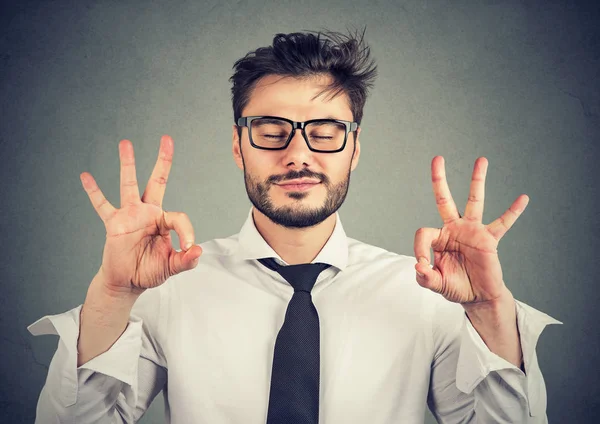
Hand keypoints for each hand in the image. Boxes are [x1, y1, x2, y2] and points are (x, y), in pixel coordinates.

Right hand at [80, 135, 201, 295]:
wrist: (127, 281)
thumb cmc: (150, 271)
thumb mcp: (171, 267)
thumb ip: (185, 260)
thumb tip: (197, 250)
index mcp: (164, 221)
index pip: (179, 218)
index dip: (186, 232)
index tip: (187, 247)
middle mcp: (148, 213)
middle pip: (157, 181)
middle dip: (163, 161)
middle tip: (166, 139)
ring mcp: (130, 215)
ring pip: (129, 185)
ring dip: (128, 164)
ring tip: (126, 143)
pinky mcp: (114, 223)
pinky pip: (102, 205)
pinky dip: (94, 192)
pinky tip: (86, 176)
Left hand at [413, 156, 528, 304]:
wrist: (478, 297)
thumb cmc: (455, 287)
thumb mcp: (435, 284)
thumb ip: (424, 277)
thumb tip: (418, 265)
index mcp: (438, 238)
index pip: (423, 233)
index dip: (419, 249)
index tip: (422, 265)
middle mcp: (454, 229)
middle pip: (444, 199)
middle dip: (439, 179)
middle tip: (437, 158)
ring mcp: (472, 231)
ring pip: (474, 201)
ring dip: (477, 180)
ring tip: (481, 160)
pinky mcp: (489, 239)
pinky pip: (503, 223)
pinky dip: (513, 212)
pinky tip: (523, 198)